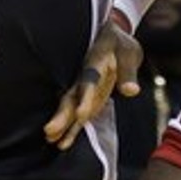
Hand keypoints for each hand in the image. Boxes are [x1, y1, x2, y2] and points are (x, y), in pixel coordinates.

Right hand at [44, 19, 141, 149]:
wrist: (111, 36)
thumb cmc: (119, 44)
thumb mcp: (127, 53)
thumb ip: (128, 72)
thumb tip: (131, 91)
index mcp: (94, 63)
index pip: (89, 81)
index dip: (85, 98)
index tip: (80, 115)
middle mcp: (84, 78)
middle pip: (71, 97)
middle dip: (62, 115)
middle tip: (50, 131)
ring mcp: (83, 89)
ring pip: (70, 106)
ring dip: (61, 123)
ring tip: (50, 139)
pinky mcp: (87, 98)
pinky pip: (77, 114)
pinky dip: (71, 127)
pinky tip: (61, 143)